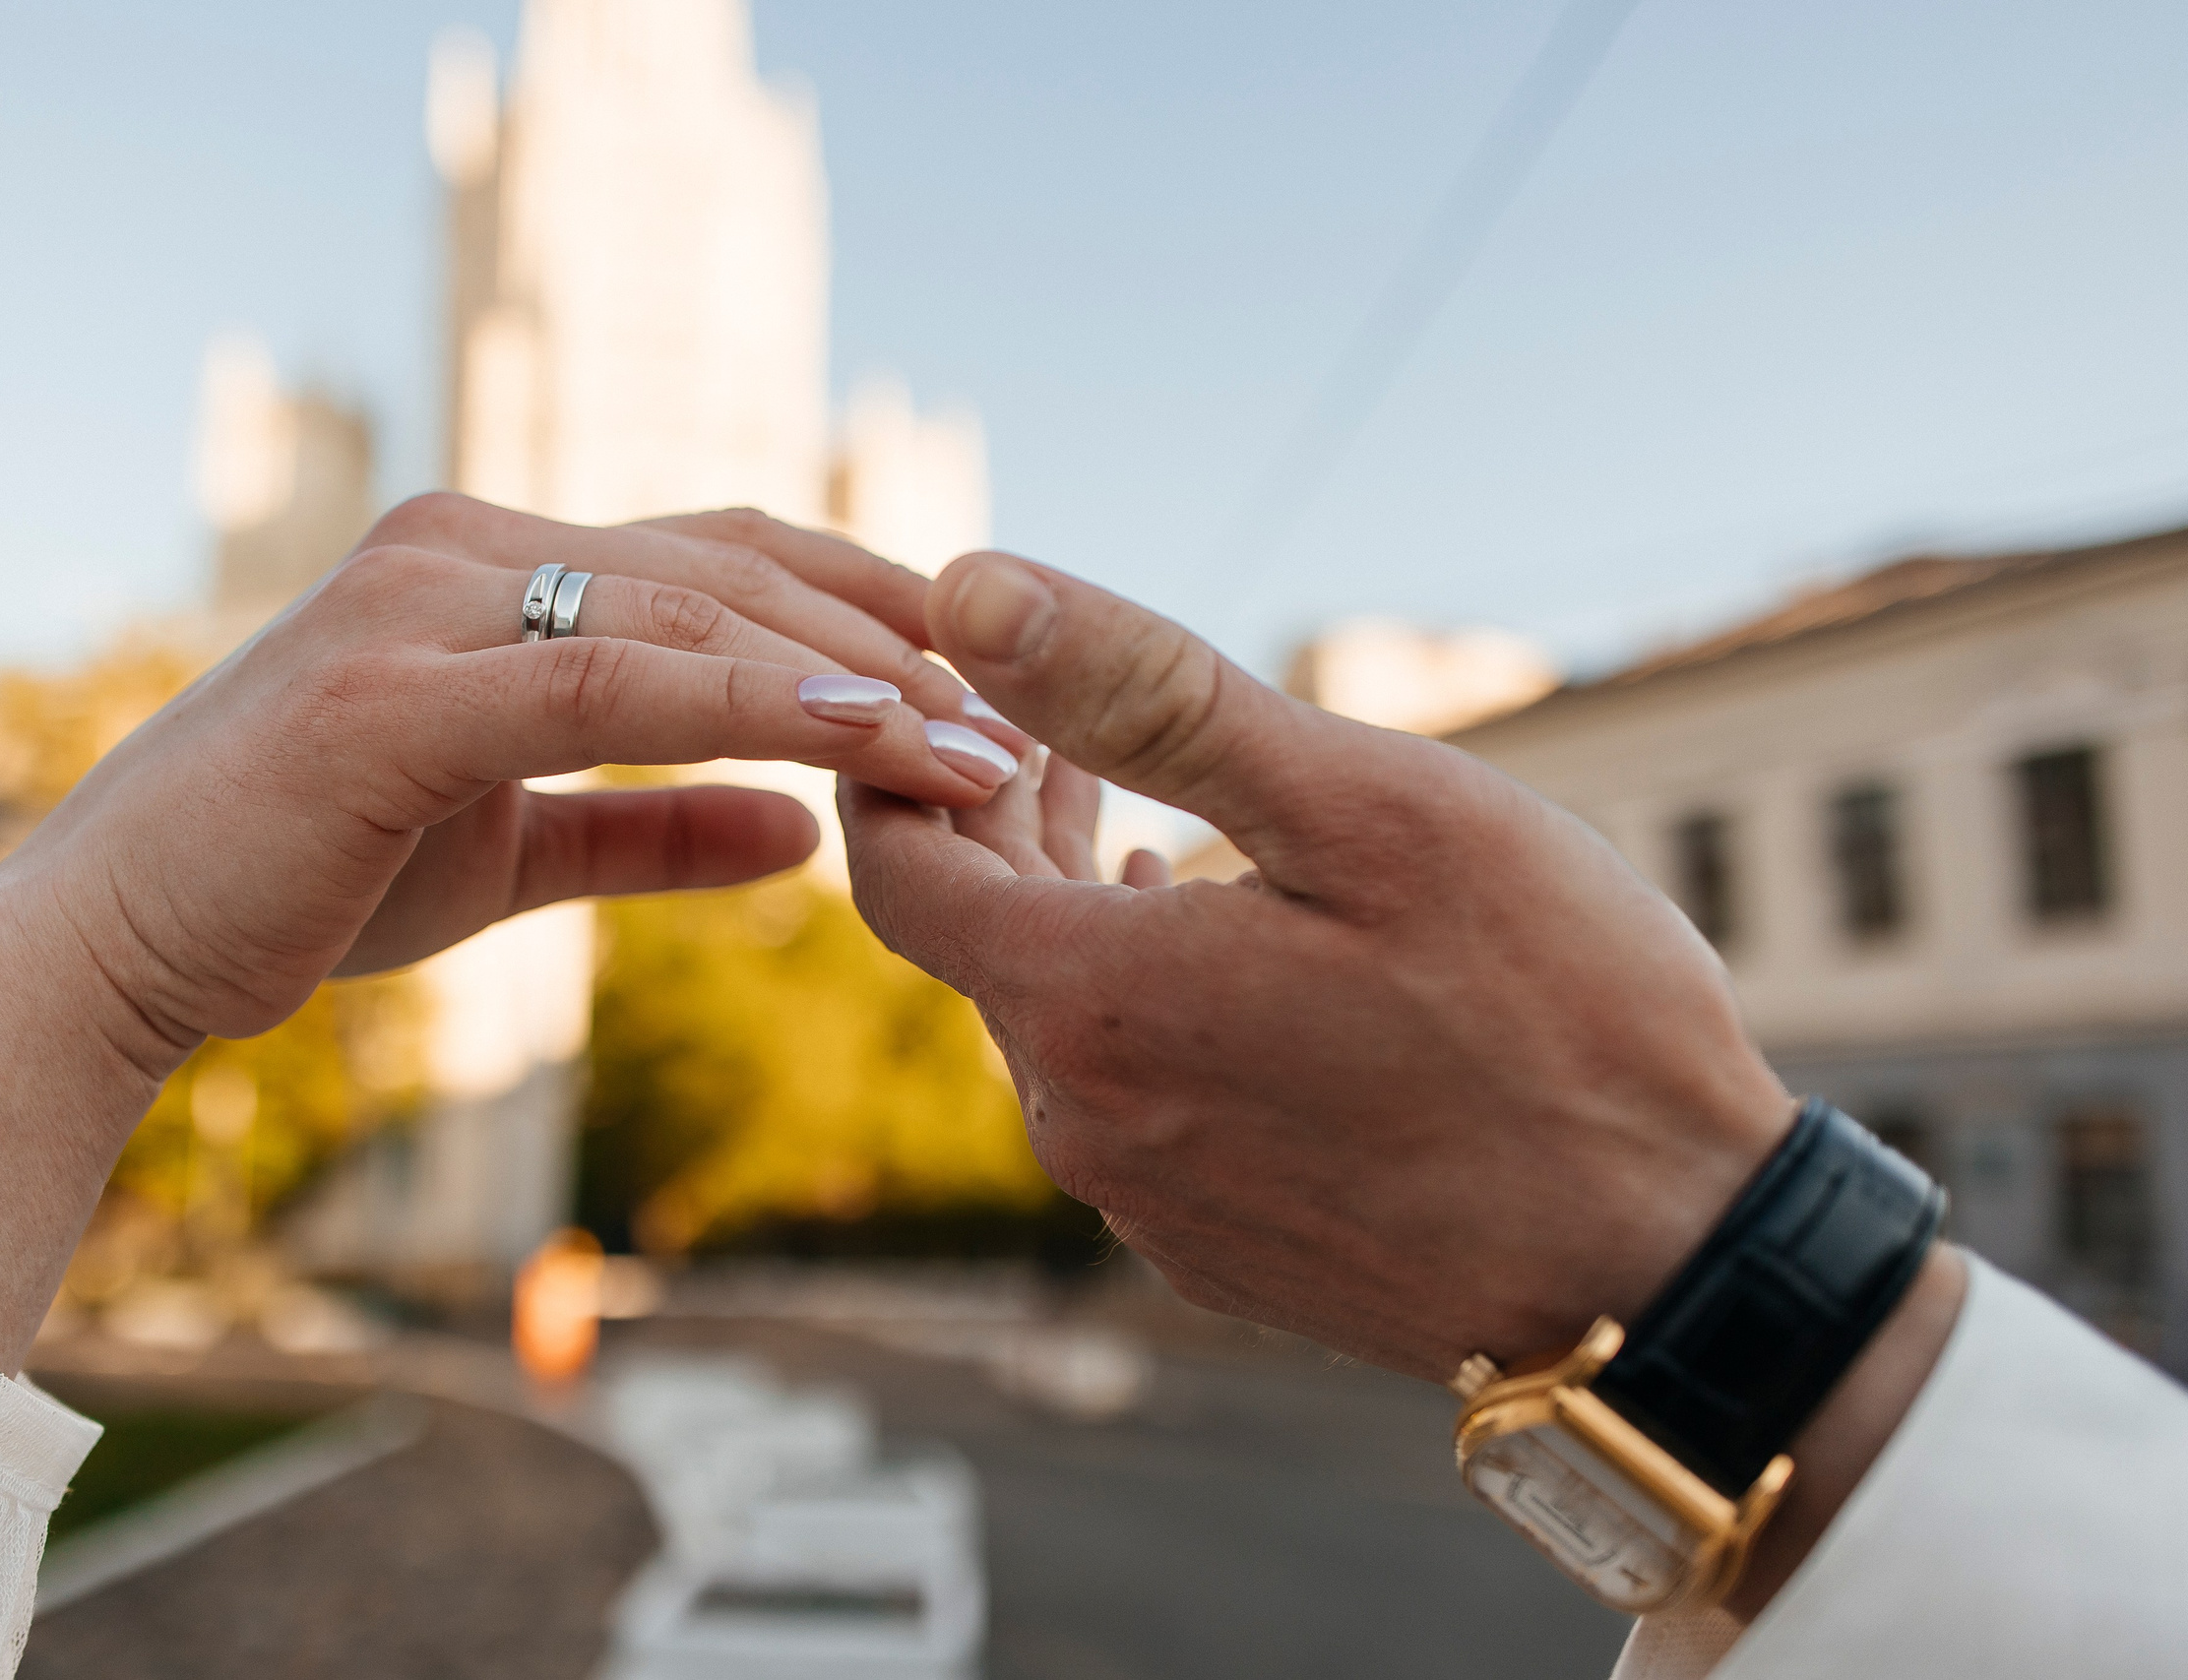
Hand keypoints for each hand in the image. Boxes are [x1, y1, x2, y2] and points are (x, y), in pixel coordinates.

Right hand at [19, 495, 1027, 1035]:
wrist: (114, 948)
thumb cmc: (305, 881)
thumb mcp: (517, 849)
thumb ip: (661, 825)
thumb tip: (808, 827)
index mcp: (492, 566)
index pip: (724, 557)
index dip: (867, 613)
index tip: (988, 686)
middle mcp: (462, 546)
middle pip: (735, 565)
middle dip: (896, 642)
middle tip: (1029, 717)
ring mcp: (423, 600)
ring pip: (693, 608)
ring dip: (855, 676)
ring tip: (983, 749)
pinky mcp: (394, 689)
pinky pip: (611, 678)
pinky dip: (748, 704)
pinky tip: (860, 740)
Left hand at [845, 548, 1794, 1374]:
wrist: (1676, 1262)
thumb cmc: (1551, 1013)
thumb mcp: (1363, 810)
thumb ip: (1149, 698)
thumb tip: (968, 592)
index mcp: (1092, 1009)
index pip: (899, 875)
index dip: (908, 769)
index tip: (964, 698)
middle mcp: (1087, 1129)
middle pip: (980, 948)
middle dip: (1005, 827)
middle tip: (1065, 730)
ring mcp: (1152, 1207)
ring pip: (1059, 1028)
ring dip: (1079, 917)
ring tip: (1142, 826)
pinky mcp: (1219, 1255)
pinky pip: (1132, 1108)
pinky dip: (1145, 1012)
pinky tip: (1222, 959)